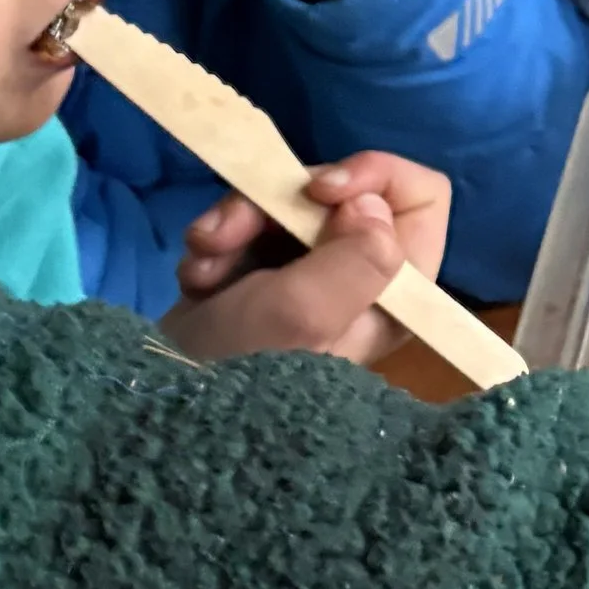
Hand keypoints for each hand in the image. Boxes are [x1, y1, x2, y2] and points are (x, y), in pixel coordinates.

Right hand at [161, 151, 451, 367]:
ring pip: (286, 202)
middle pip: (341, 191)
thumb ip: (354, 256)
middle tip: (225, 236)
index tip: (319, 192)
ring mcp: (311, 272)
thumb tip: (372, 203)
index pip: (421, 197)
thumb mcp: (303, 313)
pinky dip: (218, 242)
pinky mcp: (263, 271)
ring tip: (203, 269)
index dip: (374, 176)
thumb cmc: (242, 369)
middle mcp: (363, 277)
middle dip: (276, 205)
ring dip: (235, 225)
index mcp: (397, 292)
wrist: (166, 411)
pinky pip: (247, 223)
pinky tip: (196, 281)